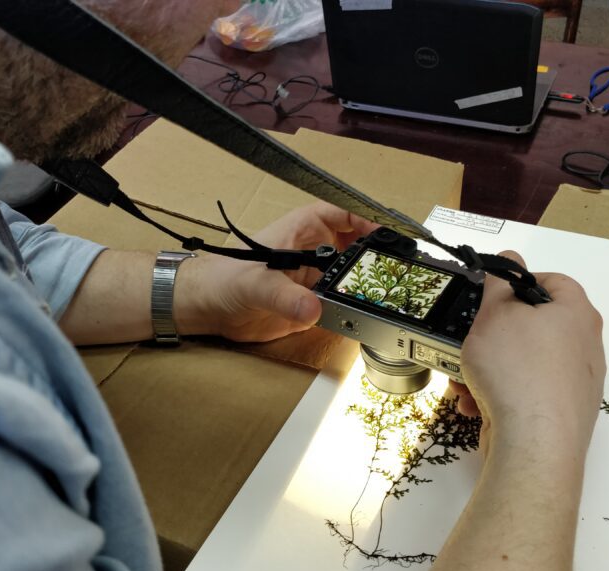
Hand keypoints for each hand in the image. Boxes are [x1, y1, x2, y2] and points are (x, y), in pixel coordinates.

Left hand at [174, 201, 378, 341]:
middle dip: (377, 257)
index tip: (388, 236)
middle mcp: (315, 252)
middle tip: (400, 272)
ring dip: (370, 285)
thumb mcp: (255, 284)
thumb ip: (284, 297)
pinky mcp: (314, 305)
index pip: (343, 215)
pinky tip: (370, 318)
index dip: (367, 220)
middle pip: (357, 247)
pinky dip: (356, 311)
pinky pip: (342, 304)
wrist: (209, 310)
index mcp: (302, 230)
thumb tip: (312, 307)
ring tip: (394, 297)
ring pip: (353, 276)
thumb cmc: (224, 280)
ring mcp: (316, 278)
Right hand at [456, 251, 605, 453]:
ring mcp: (576, 384)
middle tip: (469, 340)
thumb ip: (498, 283)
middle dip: (493, 335)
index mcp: (577, 313)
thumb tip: (509, 258)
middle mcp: (585, 346)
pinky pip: (525, 393)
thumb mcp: (494, 314)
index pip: (553, 281)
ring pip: (523, 363)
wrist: (534, 446)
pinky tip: (475, 404)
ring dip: (488, 368)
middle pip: (533, 326)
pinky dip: (499, 394)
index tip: (490, 297)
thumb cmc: (517, 370)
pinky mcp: (562, 415)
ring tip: (463, 379)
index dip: (518, 283)